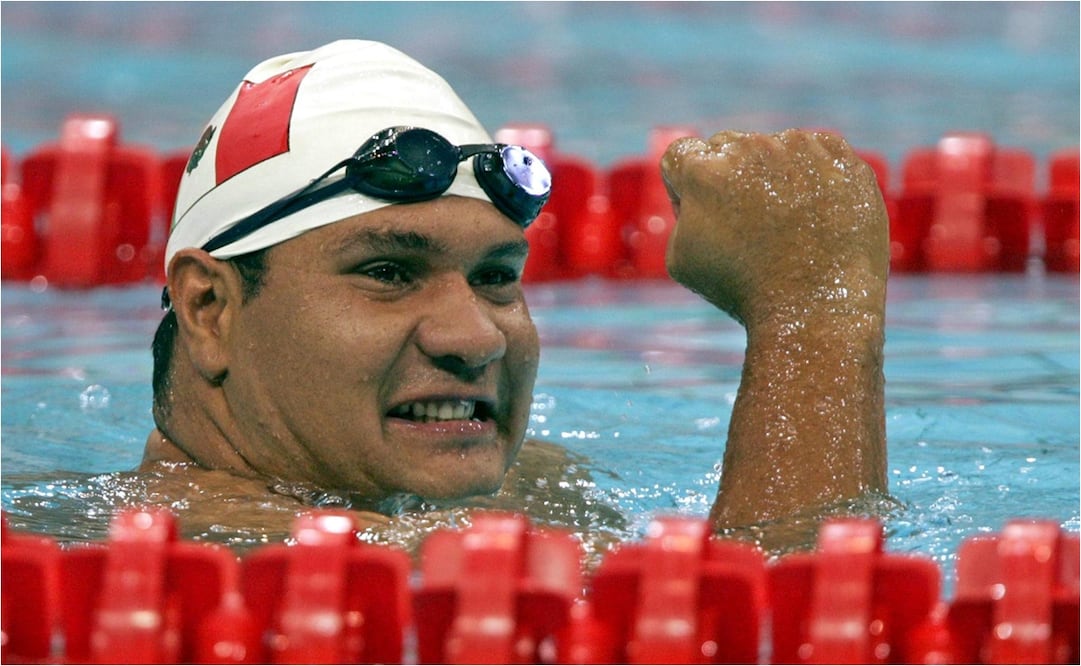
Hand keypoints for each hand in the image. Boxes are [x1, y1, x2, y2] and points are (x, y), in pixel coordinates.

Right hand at [661, 129, 888, 329]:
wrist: (815, 310)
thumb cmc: (742, 291)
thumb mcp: (681, 258)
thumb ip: (682, 211)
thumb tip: (696, 191)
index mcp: (705, 170)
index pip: (683, 155)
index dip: (686, 189)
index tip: (708, 219)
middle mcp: (751, 148)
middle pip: (727, 148)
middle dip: (728, 179)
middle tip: (747, 225)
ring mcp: (800, 148)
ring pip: (773, 149)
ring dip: (772, 175)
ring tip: (786, 226)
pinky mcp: (841, 157)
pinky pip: (816, 153)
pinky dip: (812, 176)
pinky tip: (812, 214)